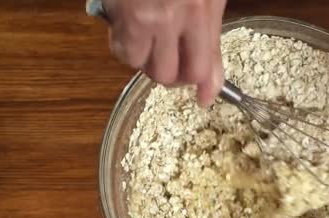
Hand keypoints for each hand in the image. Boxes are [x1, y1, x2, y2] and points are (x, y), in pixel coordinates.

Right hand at [102, 0, 225, 104]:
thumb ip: (210, 37)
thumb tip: (210, 84)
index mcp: (201, 10)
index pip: (203, 67)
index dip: (203, 87)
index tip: (203, 97)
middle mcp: (173, 17)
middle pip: (169, 75)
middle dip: (171, 74)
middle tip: (172, 58)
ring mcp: (143, 15)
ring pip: (141, 65)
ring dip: (145, 59)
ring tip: (150, 39)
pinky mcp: (117, 12)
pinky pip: (120, 49)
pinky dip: (126, 46)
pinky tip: (131, 28)